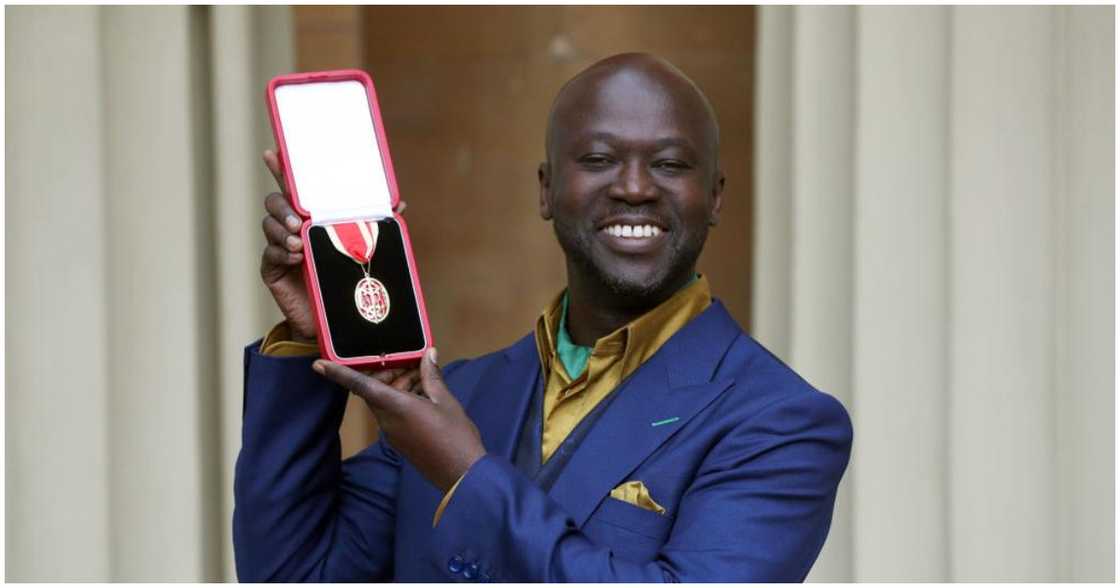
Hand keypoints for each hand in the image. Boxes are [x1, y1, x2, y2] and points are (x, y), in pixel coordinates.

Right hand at [258, 149, 406, 342]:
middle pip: (275, 202)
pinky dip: (282, 253)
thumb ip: (377, 225)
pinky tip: (296, 257)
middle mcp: (292, 227)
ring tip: (299, 243)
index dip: (281, 169)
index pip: (294, 187)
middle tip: (298, 221)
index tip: (273, 153)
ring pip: (270, 226)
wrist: (337, 319)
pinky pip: (270, 254)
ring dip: (283, 231)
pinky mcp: (272, 269)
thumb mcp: (364, 248)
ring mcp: (280, 247)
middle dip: (283, 207)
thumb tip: (400, 203)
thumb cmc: (348, 278)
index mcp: (312, 216)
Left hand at [313, 348, 485, 491]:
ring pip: (384, 400)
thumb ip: (432, 376)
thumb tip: (429, 354)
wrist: (461, 474)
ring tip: (424, 377)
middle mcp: (387, 419)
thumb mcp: (445, 401)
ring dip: (398, 384)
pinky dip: (402, 398)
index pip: (360, 385)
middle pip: (374, 389)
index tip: (318, 365)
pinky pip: (392, 412)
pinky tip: (424, 393)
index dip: (338, 374)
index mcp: (396, 406)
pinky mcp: (399, 440)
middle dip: (387, 372)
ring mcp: (392, 432)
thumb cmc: (455, 435)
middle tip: (411, 362)